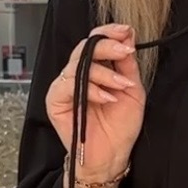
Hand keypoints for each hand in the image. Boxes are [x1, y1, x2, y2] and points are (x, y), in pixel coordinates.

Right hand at [46, 24, 145, 179]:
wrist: (112, 156)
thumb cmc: (120, 127)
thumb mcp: (132, 90)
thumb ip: (127, 64)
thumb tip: (128, 36)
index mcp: (93, 69)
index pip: (94, 41)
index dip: (108, 32)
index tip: (126, 31)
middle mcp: (76, 75)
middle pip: (84, 48)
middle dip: (107, 46)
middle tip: (125, 51)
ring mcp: (64, 87)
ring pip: (77, 65)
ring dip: (104, 72)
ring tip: (121, 86)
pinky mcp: (55, 101)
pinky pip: (69, 86)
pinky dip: (92, 89)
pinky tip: (108, 98)